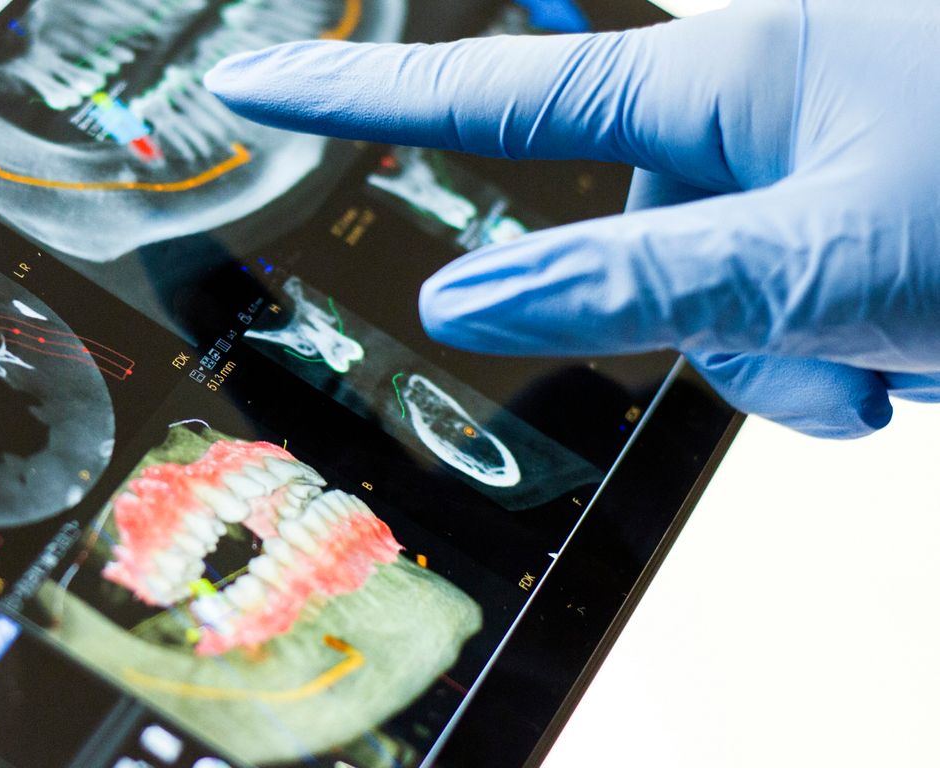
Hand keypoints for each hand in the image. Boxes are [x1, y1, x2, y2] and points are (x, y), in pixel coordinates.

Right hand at [204, 0, 939, 437]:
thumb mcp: (824, 261)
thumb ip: (629, 281)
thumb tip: (467, 295)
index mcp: (732, 73)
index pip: (498, 88)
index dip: (362, 95)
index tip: (256, 84)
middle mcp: (765, 98)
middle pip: (639, 240)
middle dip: (717, 327)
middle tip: (838, 363)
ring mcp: (820, 147)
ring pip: (725, 288)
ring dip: (802, 357)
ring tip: (910, 354)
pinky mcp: (865, 194)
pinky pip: (793, 292)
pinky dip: (846, 345)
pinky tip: (920, 345)